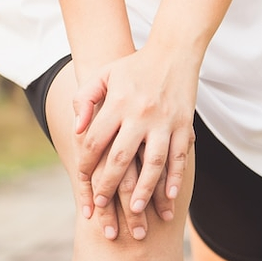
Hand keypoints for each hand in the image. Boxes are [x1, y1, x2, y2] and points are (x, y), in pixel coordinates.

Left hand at [72, 46, 197, 230]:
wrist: (174, 52)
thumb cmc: (134, 65)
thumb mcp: (102, 74)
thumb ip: (85, 99)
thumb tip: (76, 129)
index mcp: (117, 103)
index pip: (95, 140)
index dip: (87, 163)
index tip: (83, 180)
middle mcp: (140, 114)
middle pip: (121, 157)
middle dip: (109, 184)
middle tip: (102, 205)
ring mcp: (165, 121)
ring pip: (153, 162)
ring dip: (144, 188)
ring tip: (135, 209)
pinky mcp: (184, 125)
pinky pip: (179, 156)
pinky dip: (175, 178)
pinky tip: (169, 196)